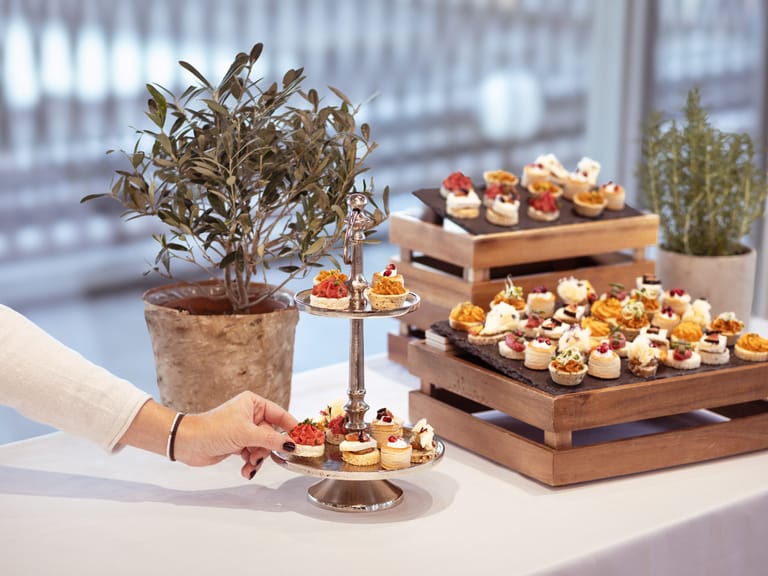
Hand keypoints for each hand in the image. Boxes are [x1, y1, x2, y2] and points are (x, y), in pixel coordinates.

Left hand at [173, 391, 297, 478]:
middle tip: (258, 457)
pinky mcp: (239, 443)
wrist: (188, 444)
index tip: (302, 441)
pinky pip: (254, 454)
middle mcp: (251, 415)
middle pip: (273, 435)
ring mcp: (245, 430)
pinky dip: (251, 463)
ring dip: (257, 458)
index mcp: (254, 403)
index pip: (281, 415)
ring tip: (248, 464)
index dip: (292, 428)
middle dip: (266, 449)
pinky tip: (244, 469)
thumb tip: (292, 445)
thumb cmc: (213, 430)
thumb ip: (272, 440)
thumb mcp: (246, 433)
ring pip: (264, 447)